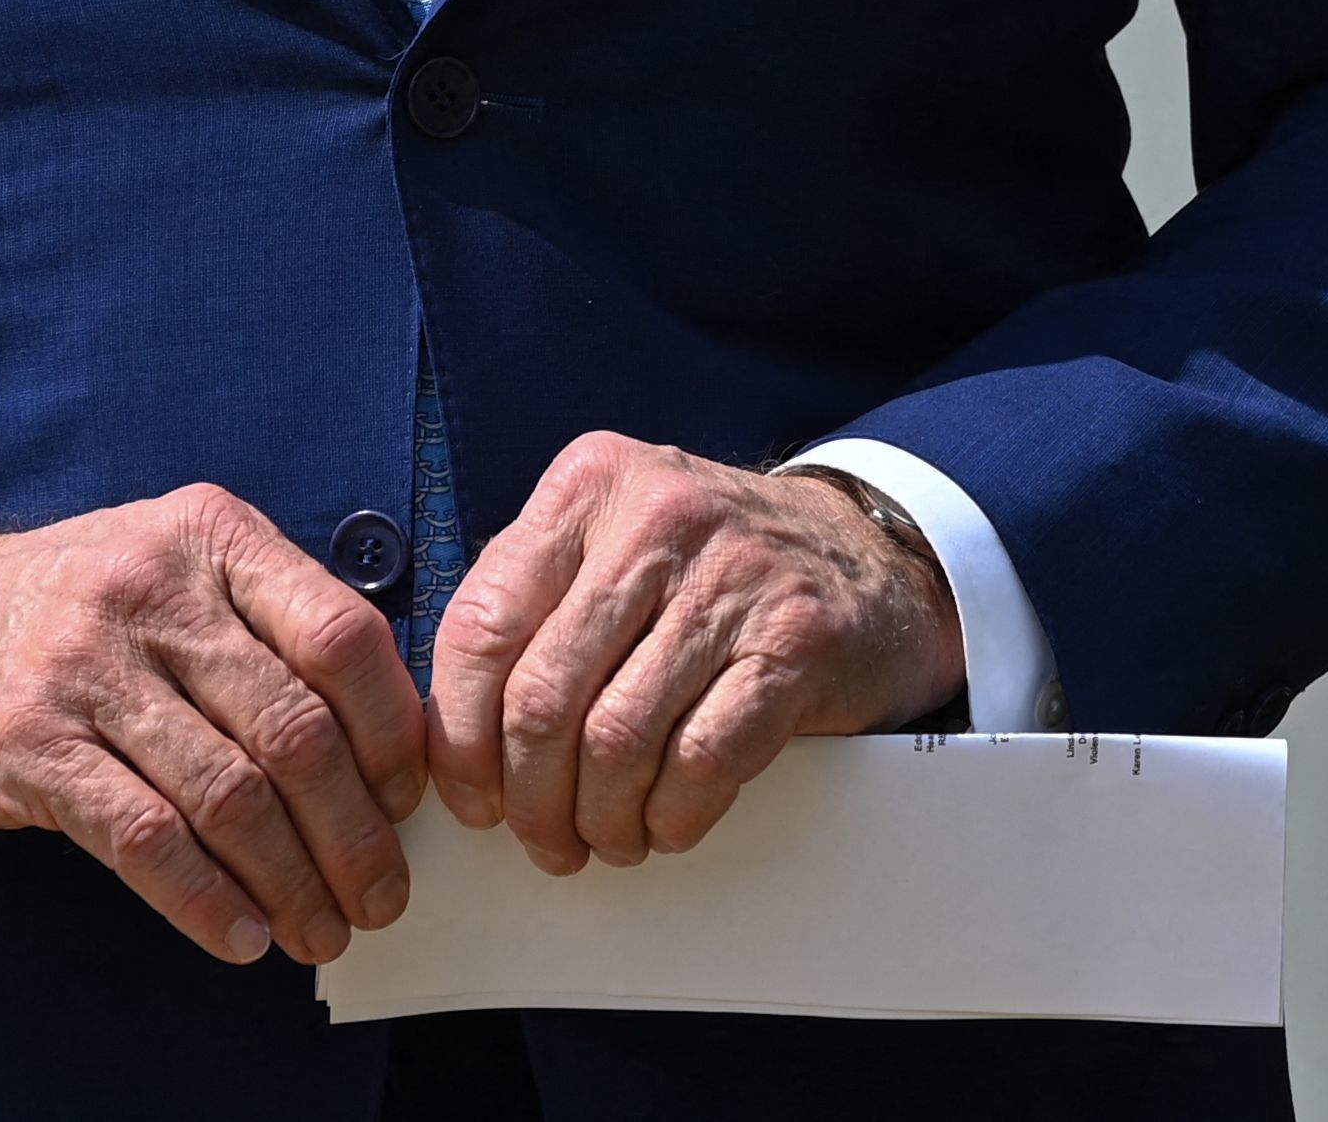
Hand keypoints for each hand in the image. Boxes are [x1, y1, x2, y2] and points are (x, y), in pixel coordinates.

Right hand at [0, 486, 426, 967]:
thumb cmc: (76, 609)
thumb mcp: (175, 566)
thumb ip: (269, 628)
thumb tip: (389, 747)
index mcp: (211, 535)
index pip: (342, 636)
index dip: (393, 734)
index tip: (409, 804)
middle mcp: (153, 589)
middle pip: (294, 730)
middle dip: (355, 835)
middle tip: (380, 896)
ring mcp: (86, 665)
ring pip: (229, 795)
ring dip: (292, 883)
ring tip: (320, 930)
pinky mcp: (32, 744)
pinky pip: (146, 839)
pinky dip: (207, 900)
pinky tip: (241, 935)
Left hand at [426, 436, 962, 872]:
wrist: (871, 559)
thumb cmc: (715, 570)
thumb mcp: (616, 542)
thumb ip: (538, 605)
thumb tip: (455, 735)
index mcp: (589, 486)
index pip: (483, 622)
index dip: (463, 736)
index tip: (474, 798)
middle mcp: (657, 517)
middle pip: (545, 694)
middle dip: (532, 798)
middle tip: (542, 840)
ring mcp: (733, 577)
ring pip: (618, 738)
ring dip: (601, 819)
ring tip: (606, 838)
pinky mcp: (796, 642)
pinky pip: (703, 760)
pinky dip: (672, 816)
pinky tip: (666, 824)